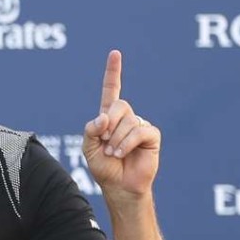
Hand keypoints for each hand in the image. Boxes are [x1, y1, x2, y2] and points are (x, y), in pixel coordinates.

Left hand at [83, 50, 160, 198]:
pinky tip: (122, 153)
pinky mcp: (151, 136)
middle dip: (108, 125)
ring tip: (113, 153)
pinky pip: (139, 131)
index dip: (113, 72)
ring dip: (115, 139)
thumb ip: (91, 129)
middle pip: (118, 105)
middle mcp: (125, 118)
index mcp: (109, 117)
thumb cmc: (103, 167)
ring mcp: (139, 125)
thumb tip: (104, 116)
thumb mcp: (88, 147)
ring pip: (128, 120)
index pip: (111, 90)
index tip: (115, 53)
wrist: (118, 186)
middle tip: (104, 142)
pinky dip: (127, 143)